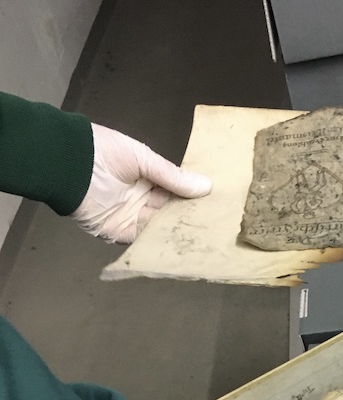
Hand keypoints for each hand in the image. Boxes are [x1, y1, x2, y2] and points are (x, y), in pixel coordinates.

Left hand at [71, 123, 211, 242]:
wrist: (70, 164)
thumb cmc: (105, 152)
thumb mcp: (143, 158)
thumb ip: (172, 176)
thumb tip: (206, 186)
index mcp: (147, 178)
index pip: (175, 192)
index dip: (193, 198)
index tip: (215, 205)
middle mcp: (141, 199)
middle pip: (170, 212)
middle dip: (188, 218)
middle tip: (215, 226)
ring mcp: (131, 217)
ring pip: (159, 228)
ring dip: (176, 233)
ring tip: (204, 239)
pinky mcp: (119, 233)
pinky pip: (142, 242)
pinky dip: (158, 244)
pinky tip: (179, 246)